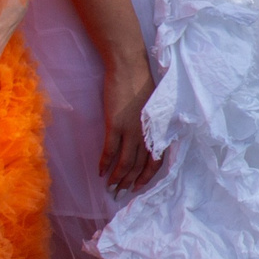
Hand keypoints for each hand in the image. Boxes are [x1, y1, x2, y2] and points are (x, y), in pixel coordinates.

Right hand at [101, 58, 161, 192]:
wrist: (128, 65)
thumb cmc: (141, 82)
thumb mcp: (153, 107)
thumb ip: (151, 124)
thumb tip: (146, 138)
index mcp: (158, 129)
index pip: (156, 160)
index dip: (147, 175)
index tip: (138, 186)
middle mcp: (147, 133)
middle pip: (139, 165)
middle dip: (129, 182)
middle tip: (120, 193)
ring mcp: (131, 130)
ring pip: (125, 163)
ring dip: (117, 178)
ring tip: (110, 188)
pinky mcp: (115, 124)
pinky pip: (109, 151)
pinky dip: (105, 164)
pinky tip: (100, 172)